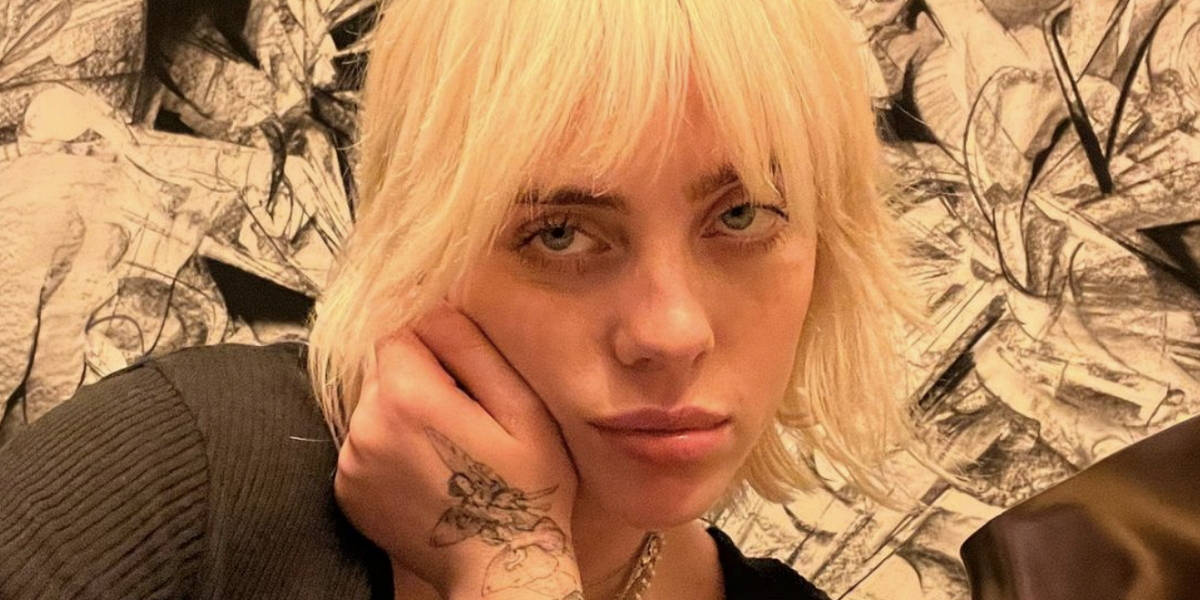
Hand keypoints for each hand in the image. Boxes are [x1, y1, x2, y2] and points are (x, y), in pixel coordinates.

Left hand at [334, 303, 581, 599]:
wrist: (499, 570)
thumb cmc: (525, 489)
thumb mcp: (520, 408)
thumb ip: (471, 347)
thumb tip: (436, 303)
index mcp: (406, 397)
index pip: (398, 331)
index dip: (434, 344)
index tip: (464, 375)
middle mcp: (364, 426)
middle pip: (381, 367)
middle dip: (417, 376)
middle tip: (463, 414)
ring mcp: (350, 463)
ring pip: (371, 405)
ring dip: (401, 413)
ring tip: (446, 448)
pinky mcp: (346, 490)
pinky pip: (363, 443)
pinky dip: (388, 447)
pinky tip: (427, 471)